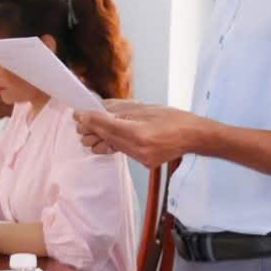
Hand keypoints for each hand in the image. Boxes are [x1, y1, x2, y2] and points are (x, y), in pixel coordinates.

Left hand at [73, 100, 207, 167]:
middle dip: (90, 129)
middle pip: (104, 139)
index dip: (89, 119)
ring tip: (97, 127)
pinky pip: (121, 151)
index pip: (106, 126)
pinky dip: (114, 142)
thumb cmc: (173, 118)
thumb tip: (97, 108)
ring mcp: (139, 159)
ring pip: (109, 147)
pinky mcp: (141, 162)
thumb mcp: (145, 108)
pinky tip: (112, 135)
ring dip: (100, 137)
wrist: (193, 137)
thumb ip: (119, 110)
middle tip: (83, 120)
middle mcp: (138, 150)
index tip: (77, 114)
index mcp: (139, 134)